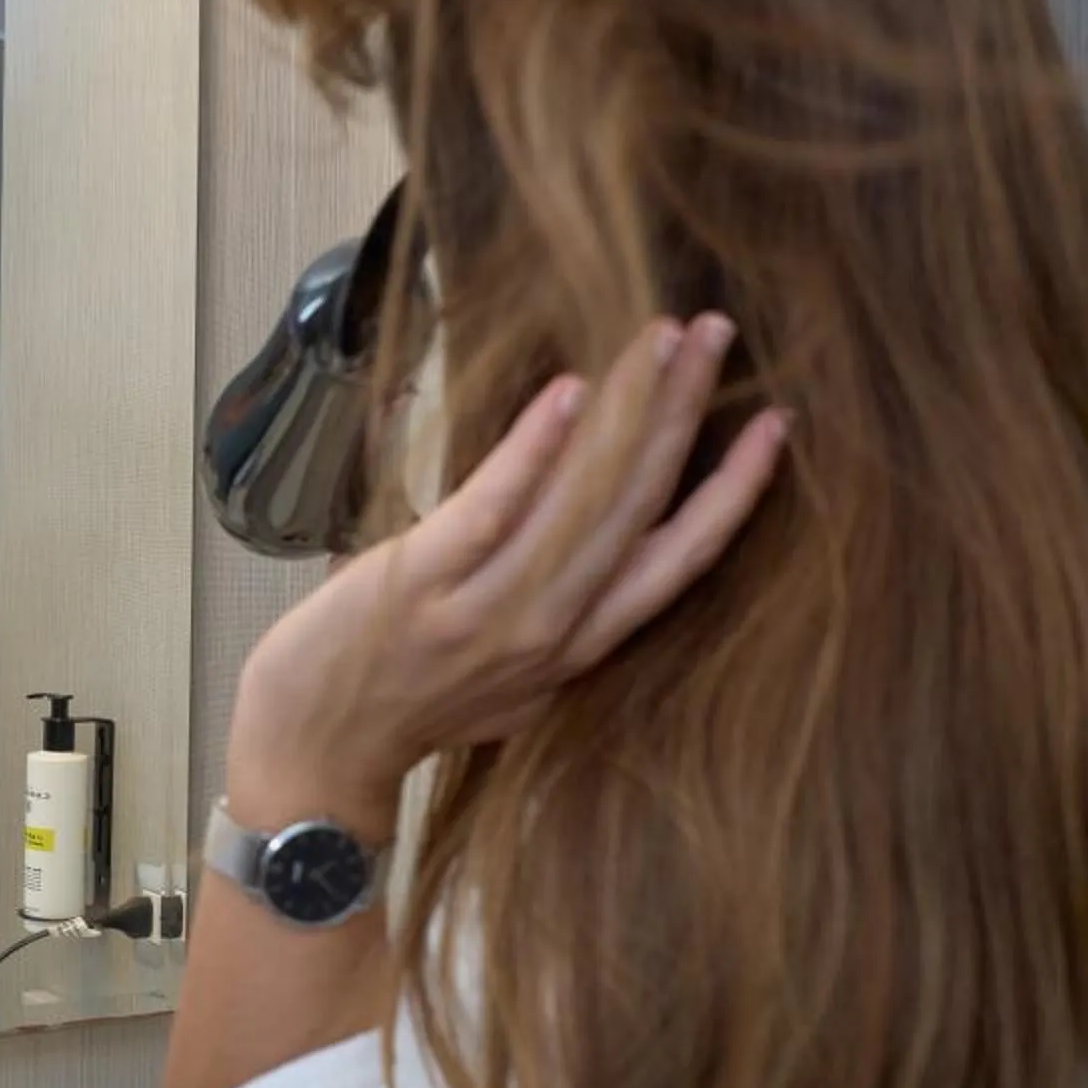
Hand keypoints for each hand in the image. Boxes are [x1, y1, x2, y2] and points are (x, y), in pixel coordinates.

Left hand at [227, 315, 786, 838]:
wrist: (311, 757)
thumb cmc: (400, 704)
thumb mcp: (505, 676)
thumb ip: (554, 615)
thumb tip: (586, 537)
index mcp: (577, 648)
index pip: (678, 561)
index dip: (733, 494)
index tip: (776, 426)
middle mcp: (550, 632)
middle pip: (640, 510)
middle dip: (685, 415)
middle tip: (715, 330)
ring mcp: (487, 611)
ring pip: (584, 502)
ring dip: (630, 413)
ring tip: (660, 338)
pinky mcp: (422, 586)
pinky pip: (494, 510)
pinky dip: (536, 450)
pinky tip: (572, 391)